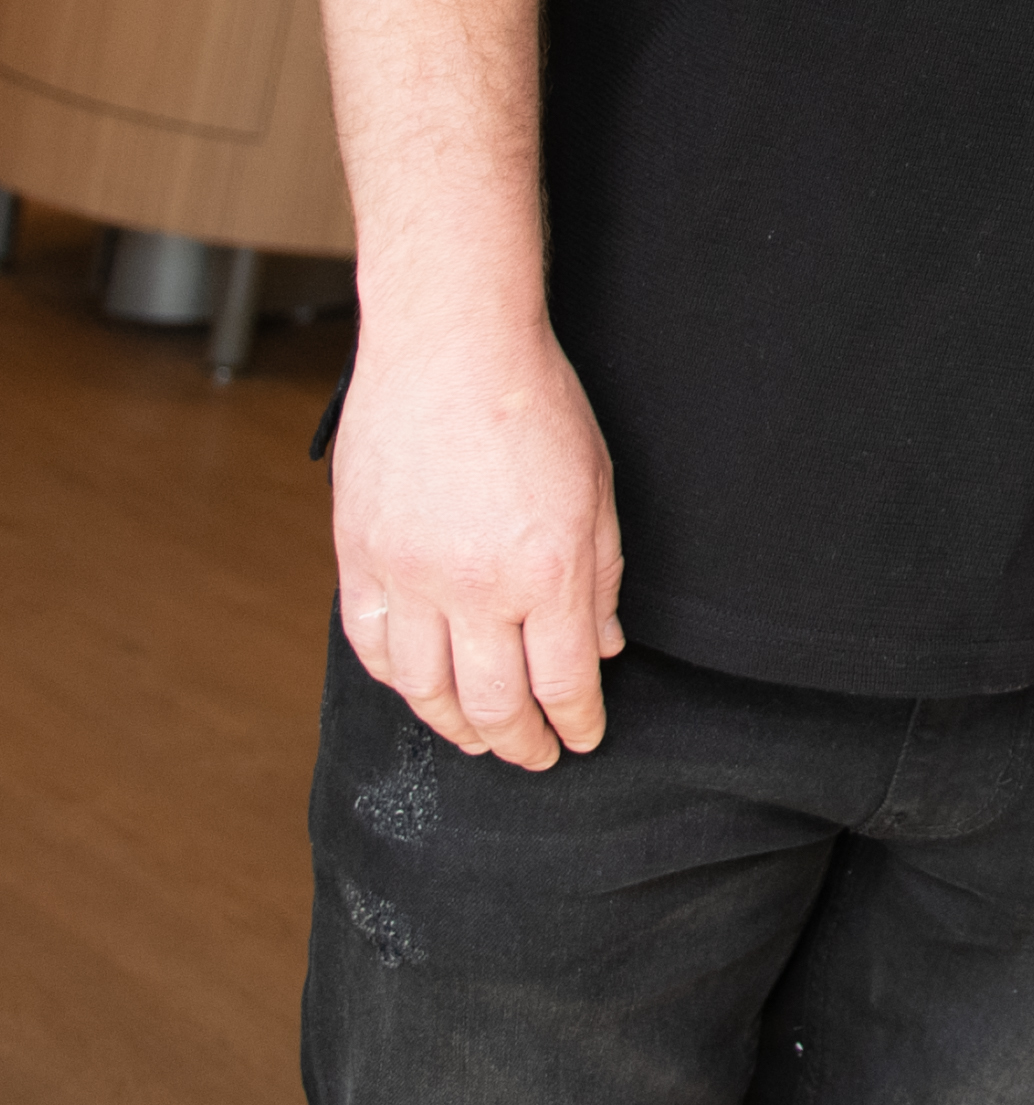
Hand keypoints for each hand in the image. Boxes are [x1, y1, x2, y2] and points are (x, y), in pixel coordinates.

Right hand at [330, 321, 626, 769]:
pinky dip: (398, 681)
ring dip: (456, 727)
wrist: (449, 346)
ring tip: (479, 740)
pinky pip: (373, 646)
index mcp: (545, 570)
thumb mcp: (598, 488)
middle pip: (494, 702)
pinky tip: (419, 691)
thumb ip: (602, 576)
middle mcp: (473, 586)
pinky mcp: (360, 559)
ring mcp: (408, 576)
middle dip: (519, 743)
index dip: (576, 722)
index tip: (582, 739)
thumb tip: (602, 648)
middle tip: (534, 758)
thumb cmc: (535, 404)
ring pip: (425, 690)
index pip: (563, 682)